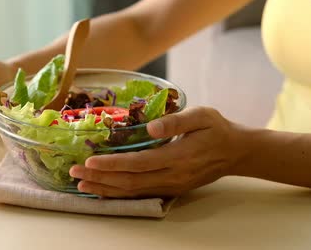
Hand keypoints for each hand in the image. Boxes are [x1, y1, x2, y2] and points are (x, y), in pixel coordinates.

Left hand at [69, 107, 243, 197]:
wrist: (237, 152)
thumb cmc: (218, 129)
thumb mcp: (202, 116)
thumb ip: (177, 121)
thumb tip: (152, 127)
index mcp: (178, 156)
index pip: (139, 163)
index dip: (112, 164)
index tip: (89, 161)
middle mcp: (172, 176)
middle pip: (130, 181)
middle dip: (100, 178)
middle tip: (74, 173)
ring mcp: (171, 186)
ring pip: (133, 191)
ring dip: (105, 189)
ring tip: (81, 184)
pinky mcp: (171, 189)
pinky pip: (140, 194)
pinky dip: (119, 194)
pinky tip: (103, 190)